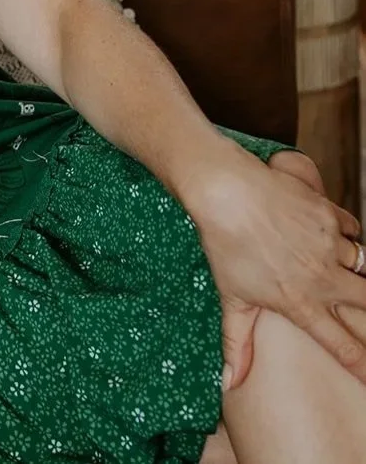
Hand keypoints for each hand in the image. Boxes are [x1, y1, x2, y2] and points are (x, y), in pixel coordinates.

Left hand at [187, 145, 365, 390]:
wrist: (225, 191)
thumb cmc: (223, 243)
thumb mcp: (230, 297)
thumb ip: (236, 343)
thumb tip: (229, 383)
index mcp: (300, 302)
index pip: (342, 345)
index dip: (362, 366)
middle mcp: (322, 277)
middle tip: (362, 311)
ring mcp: (328, 244)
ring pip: (363, 265)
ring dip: (359, 271)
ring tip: (346, 273)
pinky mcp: (329, 215)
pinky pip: (352, 229)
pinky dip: (348, 235)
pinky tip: (337, 236)